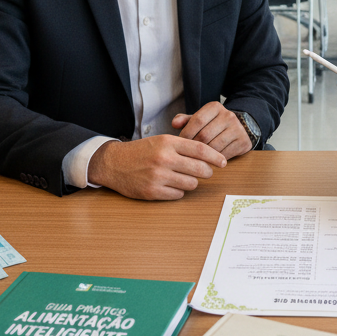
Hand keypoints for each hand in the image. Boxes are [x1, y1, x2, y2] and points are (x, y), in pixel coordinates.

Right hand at [88, 135, 227, 200]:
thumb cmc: (140, 151)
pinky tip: (172, 186)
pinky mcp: (152, 191)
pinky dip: (178, 192)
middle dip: (207, 172)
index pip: (200, 149)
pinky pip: (178, 195)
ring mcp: (158, 176)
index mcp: (168, 143)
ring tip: (184, 178)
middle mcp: (164, 159)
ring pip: (191, 184)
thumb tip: (208, 156)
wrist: (113, 163)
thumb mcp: (161, 140)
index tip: (223, 162)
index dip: (215, 157)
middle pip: (199, 168)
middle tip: (206, 172)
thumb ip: (182, 146)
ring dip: (192, 183)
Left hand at [172, 102, 252, 158]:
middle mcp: (228, 115)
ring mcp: (237, 129)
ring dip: (204, 155)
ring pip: (214, 146)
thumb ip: (186, 120)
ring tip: (197, 158)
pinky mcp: (243, 142)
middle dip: (194, 146)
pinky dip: (215, 160)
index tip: (181, 143)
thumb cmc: (213, 125)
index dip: (186, 134)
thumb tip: (174, 124)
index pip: (197, 120)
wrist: (239, 128)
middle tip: (187, 153)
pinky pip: (224, 154)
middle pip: (205, 135)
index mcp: (215, 107)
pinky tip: (209, 160)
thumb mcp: (200, 119)